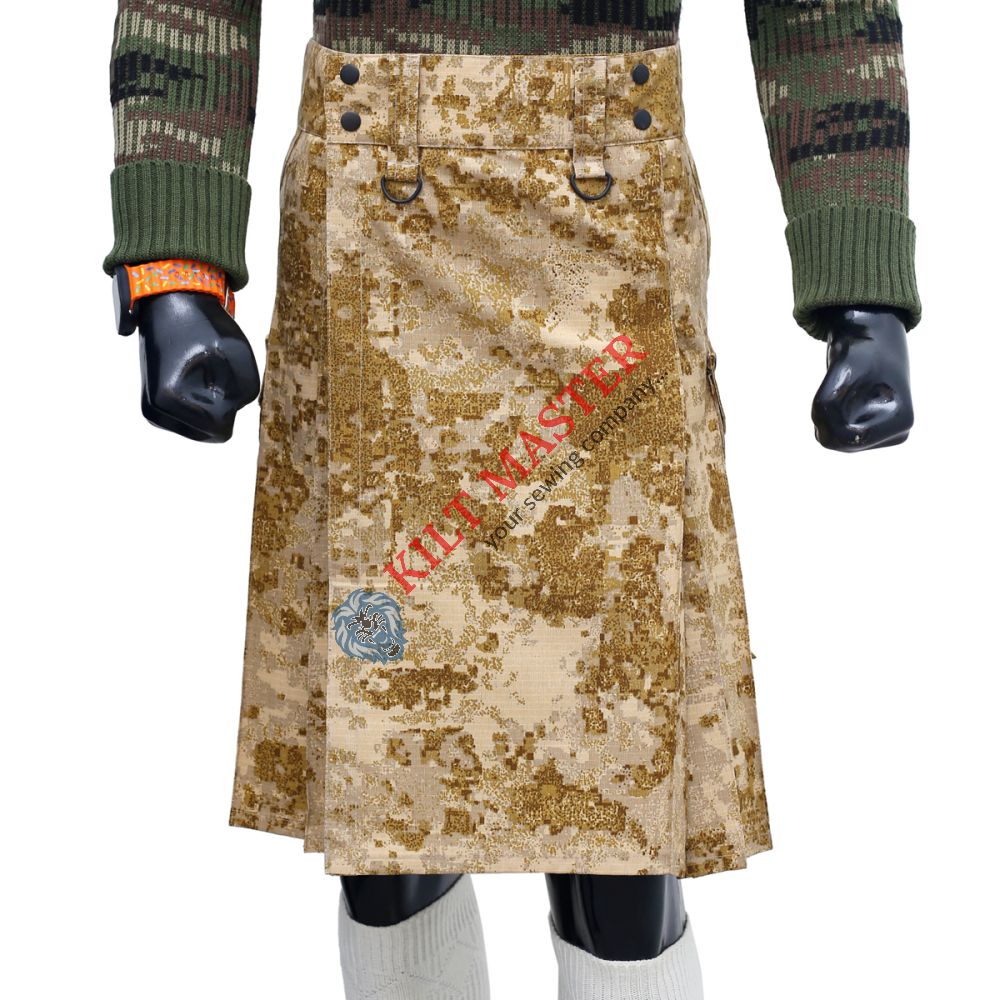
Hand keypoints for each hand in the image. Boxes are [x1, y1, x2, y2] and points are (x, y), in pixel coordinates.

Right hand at [135, 292, 259, 442]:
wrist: (172, 303)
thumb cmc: (205, 325)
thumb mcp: (239, 354)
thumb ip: (247, 392)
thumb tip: (233, 411)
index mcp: (167, 400)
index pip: (220, 431)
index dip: (230, 404)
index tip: (218, 372)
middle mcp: (155, 411)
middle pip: (210, 433)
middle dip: (220, 408)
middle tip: (211, 371)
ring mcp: (153, 411)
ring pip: (203, 427)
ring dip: (210, 404)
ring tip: (201, 370)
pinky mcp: (155, 407)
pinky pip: (193, 421)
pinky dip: (201, 403)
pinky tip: (195, 375)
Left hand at [810, 306, 913, 451]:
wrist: (871, 337)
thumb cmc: (861, 350)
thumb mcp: (843, 370)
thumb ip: (828, 405)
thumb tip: (822, 437)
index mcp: (901, 422)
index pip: (848, 441)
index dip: (828, 419)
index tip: (833, 388)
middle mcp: (895, 433)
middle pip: (840, 444)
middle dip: (827, 419)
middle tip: (835, 385)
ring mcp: (881, 434)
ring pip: (833, 439)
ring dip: (827, 415)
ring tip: (842, 388)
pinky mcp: (867, 430)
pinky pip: (832, 432)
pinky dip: (827, 415)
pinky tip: (842, 394)